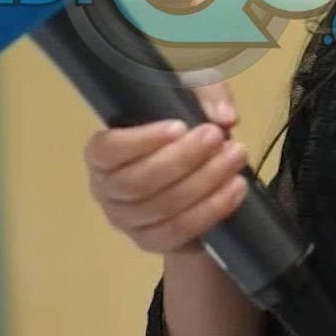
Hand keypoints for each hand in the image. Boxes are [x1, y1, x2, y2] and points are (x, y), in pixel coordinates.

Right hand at [83, 79, 250, 256]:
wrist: (188, 173)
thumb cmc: (177, 130)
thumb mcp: (188, 97)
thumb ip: (206, 93)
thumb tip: (224, 116)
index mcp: (100, 153)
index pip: (107, 150)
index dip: (141, 141)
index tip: (180, 126)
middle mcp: (104, 190)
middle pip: (137, 183)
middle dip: (183, 160)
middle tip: (218, 137)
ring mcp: (126, 221)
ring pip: (161, 210)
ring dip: (203, 186)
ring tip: (235, 161)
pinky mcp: (151, 242)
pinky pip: (177, 233)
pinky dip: (209, 212)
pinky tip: (234, 191)